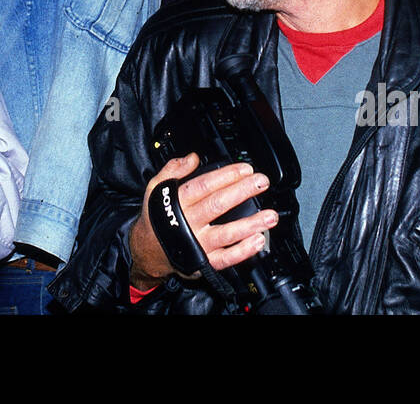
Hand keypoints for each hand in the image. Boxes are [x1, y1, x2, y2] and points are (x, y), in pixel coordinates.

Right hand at [127, 153, 277, 290]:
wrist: (149, 250)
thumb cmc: (157, 217)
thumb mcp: (156, 187)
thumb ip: (173, 169)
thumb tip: (193, 158)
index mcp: (179, 201)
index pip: (205, 185)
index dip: (227, 176)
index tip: (246, 169)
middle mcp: (189, 222)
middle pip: (218, 205)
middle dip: (243, 192)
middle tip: (262, 182)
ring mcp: (198, 243)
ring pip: (226, 233)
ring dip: (251, 224)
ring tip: (270, 215)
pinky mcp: (204, 262)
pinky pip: (226, 258)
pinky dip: (243, 251)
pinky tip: (258, 241)